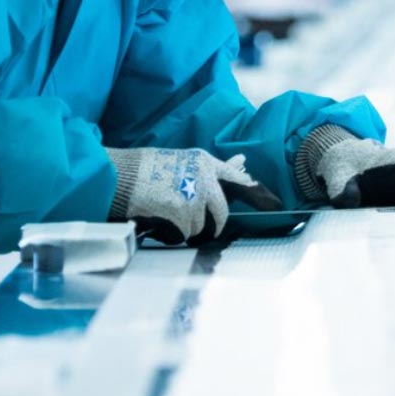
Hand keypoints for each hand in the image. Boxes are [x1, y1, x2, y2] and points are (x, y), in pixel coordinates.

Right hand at [105, 147, 282, 245]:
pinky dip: (172, 234)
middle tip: (197, 226)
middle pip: (221, 213)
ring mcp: (194, 197)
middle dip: (211, 224)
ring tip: (164, 215)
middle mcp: (204, 178)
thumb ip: (211, 168)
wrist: (118, 176)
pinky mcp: (182, 214)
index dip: (257, 194)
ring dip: (185, 228)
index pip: (238, 179)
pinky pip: (184, 234)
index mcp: (204, 162)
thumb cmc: (144, 168)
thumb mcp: (181, 160)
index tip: (275, 206)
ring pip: (200, 226)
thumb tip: (243, 164)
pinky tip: (158, 221)